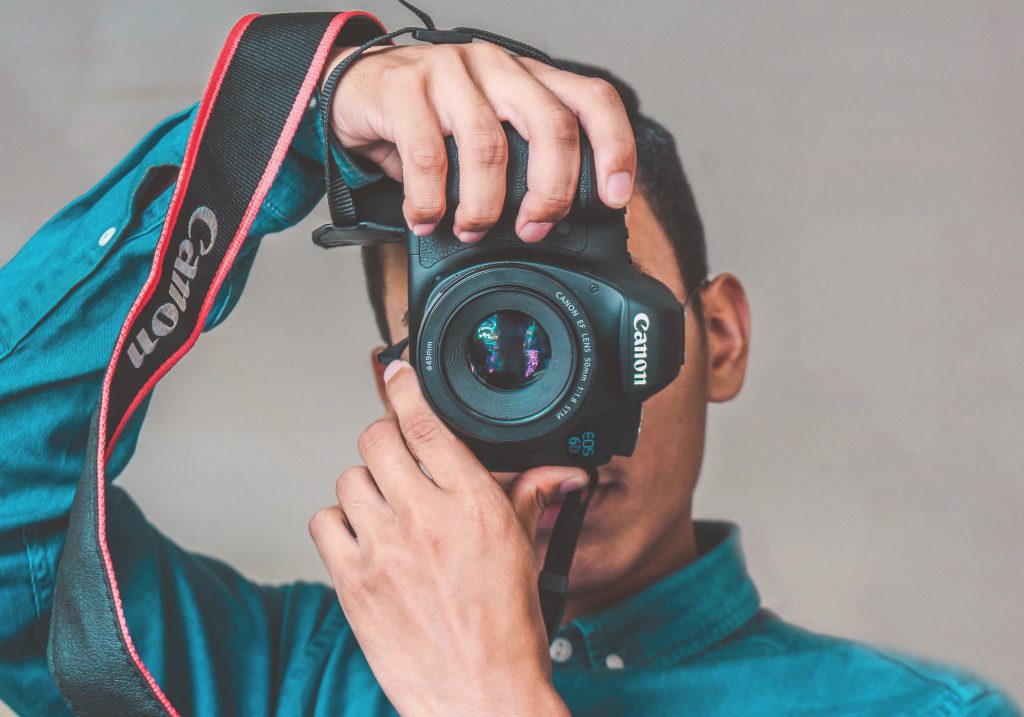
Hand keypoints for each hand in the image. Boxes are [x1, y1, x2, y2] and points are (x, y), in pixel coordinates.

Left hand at [309, 360, 585, 716]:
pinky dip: (339, 524)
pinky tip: (364, 538)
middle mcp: (424, 519)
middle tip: (398, 456)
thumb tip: (560, 472)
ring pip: (348, 479)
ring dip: (365, 485)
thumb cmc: (506, 629)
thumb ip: (530, 497)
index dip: (404, 387)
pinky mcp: (352, 581)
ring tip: (386, 508)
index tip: (395, 372)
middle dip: (386, 439)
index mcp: (473, 505)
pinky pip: (324, 523)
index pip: (427, 424)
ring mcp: (383, 550)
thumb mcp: (525, 551)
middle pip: (377, 440)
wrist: (478, 694)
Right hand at [322, 41, 635, 242]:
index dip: (614, 149)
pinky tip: (426, 218)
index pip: (592, 100)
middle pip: (551, 125)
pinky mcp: (403, 88)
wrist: (356, 89)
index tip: (615, 198)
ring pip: (489, 145)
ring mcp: (450, 72)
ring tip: (471, 229)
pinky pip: (426, 156)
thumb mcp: (486, 133)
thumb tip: (555, 222)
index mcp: (527, 78)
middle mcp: (497, 67)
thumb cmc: (430, 119)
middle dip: (551, 191)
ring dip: (485, 204)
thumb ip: (522, 161)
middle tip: (534, 228)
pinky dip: (429, 201)